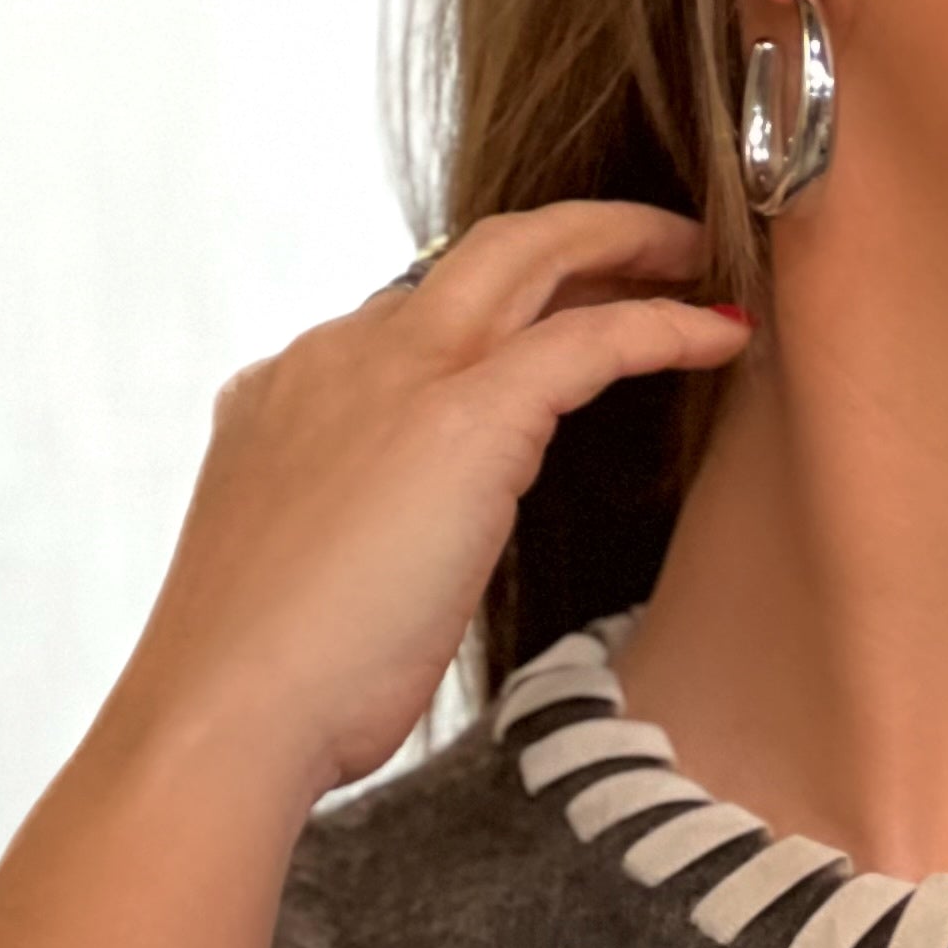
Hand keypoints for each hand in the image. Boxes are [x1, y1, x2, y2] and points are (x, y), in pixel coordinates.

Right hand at [105, 201, 751, 811]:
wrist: (226, 710)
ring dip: (624, 247)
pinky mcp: (462, 420)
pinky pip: (587, 339)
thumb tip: (398, 571)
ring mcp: (394, 373)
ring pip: (528, 258)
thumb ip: (346, 541)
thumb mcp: (298, 586)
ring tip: (699, 262)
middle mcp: (337, 356)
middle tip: (655, 247)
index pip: (405, 320)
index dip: (492, 314)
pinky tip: (721, 334)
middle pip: (473, 256)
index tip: (554, 321)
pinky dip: (661, 324)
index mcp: (285, 395)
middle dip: (572, 237)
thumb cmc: (264, 694)